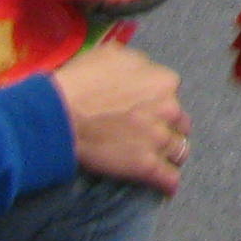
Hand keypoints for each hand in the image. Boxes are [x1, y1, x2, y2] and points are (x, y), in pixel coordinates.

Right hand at [55, 41, 188, 191]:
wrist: (60, 114)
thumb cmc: (81, 82)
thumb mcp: (112, 54)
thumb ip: (137, 62)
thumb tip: (143, 69)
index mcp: (164, 81)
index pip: (171, 93)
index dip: (158, 102)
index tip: (147, 108)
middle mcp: (169, 109)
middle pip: (179, 122)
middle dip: (169, 127)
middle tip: (152, 133)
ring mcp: (160, 139)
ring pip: (179, 149)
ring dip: (172, 154)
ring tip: (163, 159)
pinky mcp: (147, 166)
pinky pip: (168, 178)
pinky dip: (168, 183)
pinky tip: (166, 186)